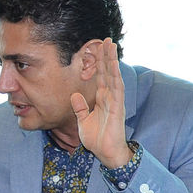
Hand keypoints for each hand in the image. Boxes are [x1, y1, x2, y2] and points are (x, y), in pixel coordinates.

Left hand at [70, 38, 131, 168]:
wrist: (106, 152)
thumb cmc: (97, 138)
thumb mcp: (83, 120)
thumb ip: (80, 108)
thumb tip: (74, 95)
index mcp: (102, 99)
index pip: (100, 77)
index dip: (98, 63)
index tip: (97, 49)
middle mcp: (109, 96)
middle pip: (107, 72)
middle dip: (106, 56)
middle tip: (105, 39)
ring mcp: (115, 100)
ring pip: (113, 76)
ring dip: (112, 60)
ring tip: (110, 45)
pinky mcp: (118, 106)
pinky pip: (117, 88)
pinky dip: (115, 76)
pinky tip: (113, 65)